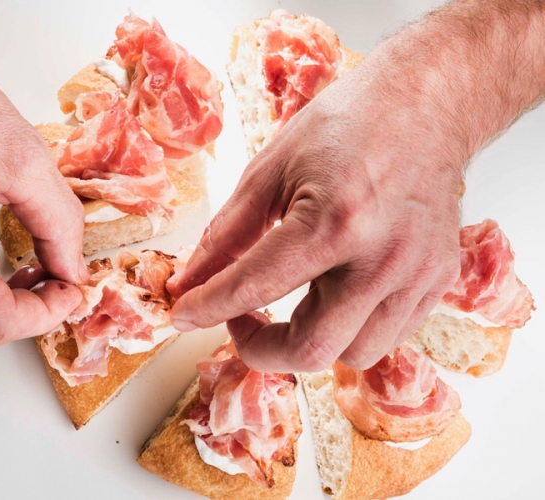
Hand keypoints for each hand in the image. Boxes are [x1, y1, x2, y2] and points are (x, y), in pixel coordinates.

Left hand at [169, 58, 465, 371]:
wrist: (426, 102)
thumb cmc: (346, 125)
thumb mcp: (270, 169)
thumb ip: (225, 233)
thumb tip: (189, 281)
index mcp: (335, 222)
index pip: (255, 288)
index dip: (207, 308)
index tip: (183, 315)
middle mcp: (383, 258)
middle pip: (311, 350)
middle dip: (259, 348)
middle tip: (239, 319)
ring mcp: (418, 275)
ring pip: (353, 355)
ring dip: (308, 342)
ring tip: (292, 302)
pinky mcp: (439, 281)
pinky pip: (388, 336)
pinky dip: (349, 330)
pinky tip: (332, 296)